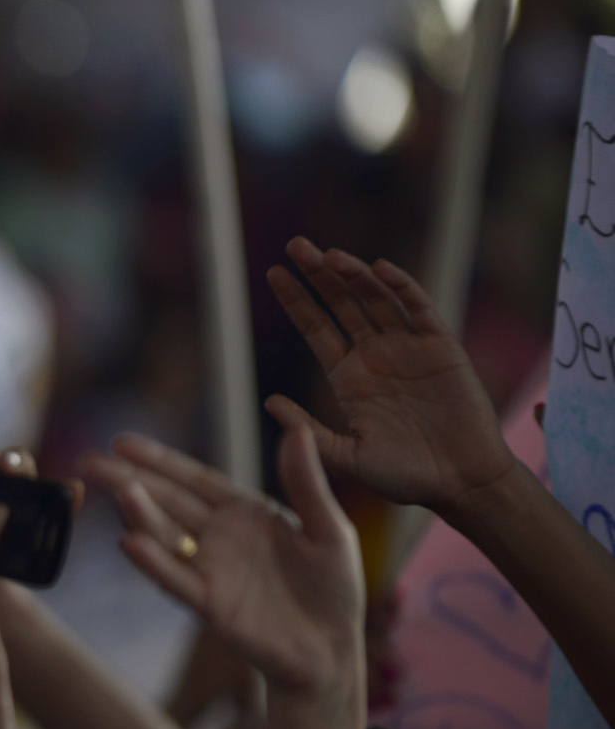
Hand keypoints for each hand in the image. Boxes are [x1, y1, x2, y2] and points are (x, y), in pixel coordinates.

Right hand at [82, 428, 364, 700]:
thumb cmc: (333, 587)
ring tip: (117, 490)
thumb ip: (306, 482)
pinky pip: (177, 580)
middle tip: (89, 462)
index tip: (121, 442)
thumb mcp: (329, 528)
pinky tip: (129, 544)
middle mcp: (217, 537)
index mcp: (243, 512)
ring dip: (139, 514)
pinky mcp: (210, 604)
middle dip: (127, 481)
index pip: (192, 480)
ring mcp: (209, 570)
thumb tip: (297, 429)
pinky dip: (154, 563)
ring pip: (165, 537)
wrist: (332, 649)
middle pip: (166, 503)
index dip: (158, 461)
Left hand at [266, 238, 515, 511]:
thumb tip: (268, 401)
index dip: (297, 300)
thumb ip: (309, 431)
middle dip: (319, 274)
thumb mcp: (346, 457)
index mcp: (348, 376)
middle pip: (342, 303)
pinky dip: (403, 287)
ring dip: (355, 275)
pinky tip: (381, 269)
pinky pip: (420, 309)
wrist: (461, 483)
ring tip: (331, 256)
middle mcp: (375, 355)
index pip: (316, 327)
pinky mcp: (441, 347)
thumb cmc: (404, 475)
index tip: (273, 272)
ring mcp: (408, 347)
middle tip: (296, 245)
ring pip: (377, 299)